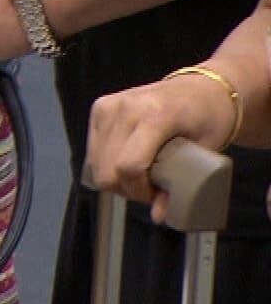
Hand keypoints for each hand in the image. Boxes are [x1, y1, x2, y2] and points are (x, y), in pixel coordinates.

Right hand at [85, 70, 239, 221]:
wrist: (203, 88)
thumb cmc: (209, 118)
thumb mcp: (206, 150)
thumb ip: (182, 185)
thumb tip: (159, 215)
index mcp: (156, 115)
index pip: (128, 165)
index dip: (137, 189)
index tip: (154, 193)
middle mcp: (127, 107)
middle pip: (107, 169)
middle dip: (125, 187)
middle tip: (146, 187)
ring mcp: (110, 106)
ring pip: (95, 164)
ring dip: (114, 176)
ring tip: (137, 173)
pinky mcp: (100, 108)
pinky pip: (93, 151)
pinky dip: (106, 163)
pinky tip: (124, 160)